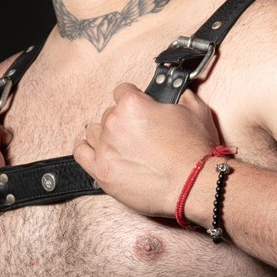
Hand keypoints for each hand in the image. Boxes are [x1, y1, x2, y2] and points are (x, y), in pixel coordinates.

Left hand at [73, 83, 221, 219]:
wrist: (193, 184)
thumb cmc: (195, 150)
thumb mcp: (196, 110)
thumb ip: (181, 95)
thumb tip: (178, 91)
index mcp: (132, 103)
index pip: (123, 91)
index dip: (134, 99)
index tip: (141, 110)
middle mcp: (114, 122)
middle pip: (109, 113)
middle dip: (124, 121)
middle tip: (140, 135)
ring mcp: (104, 147)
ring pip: (94, 132)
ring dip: (106, 136)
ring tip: (123, 147)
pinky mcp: (101, 171)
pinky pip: (81, 153)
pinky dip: (88, 150)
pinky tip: (100, 153)